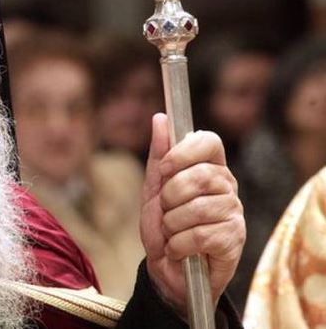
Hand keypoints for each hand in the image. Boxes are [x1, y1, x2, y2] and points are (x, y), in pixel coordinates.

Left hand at [140, 113, 244, 315]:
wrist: (167, 271)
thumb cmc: (163, 227)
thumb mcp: (153, 189)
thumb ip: (159, 155)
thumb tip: (160, 118)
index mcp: (209, 168)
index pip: (210, 141)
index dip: (185, 151)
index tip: (165, 167)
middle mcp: (227, 187)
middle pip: (200, 175)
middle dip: (170, 196)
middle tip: (166, 211)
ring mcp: (234, 213)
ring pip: (197, 208)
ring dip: (172, 224)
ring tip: (172, 233)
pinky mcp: (234, 240)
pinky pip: (201, 235)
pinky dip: (179, 244)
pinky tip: (179, 249)